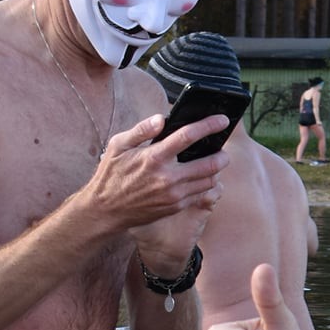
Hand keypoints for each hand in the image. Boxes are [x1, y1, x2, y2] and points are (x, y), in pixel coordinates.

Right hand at [85, 113, 227, 246]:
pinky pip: (201, 194)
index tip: (223, 120)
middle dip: (222, 154)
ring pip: (210, 180)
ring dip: (216, 170)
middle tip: (222, 149)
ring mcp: (174, 195)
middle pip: (210, 164)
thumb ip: (141, 130)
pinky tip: (201, 177)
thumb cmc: (111, 175)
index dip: (209, 125)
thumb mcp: (118, 146)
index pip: (188, 136)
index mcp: (154, 158)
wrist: (106, 210)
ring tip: (213, 162)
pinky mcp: (176, 207)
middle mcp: (168, 177)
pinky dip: (206, 184)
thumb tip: (162, 118)